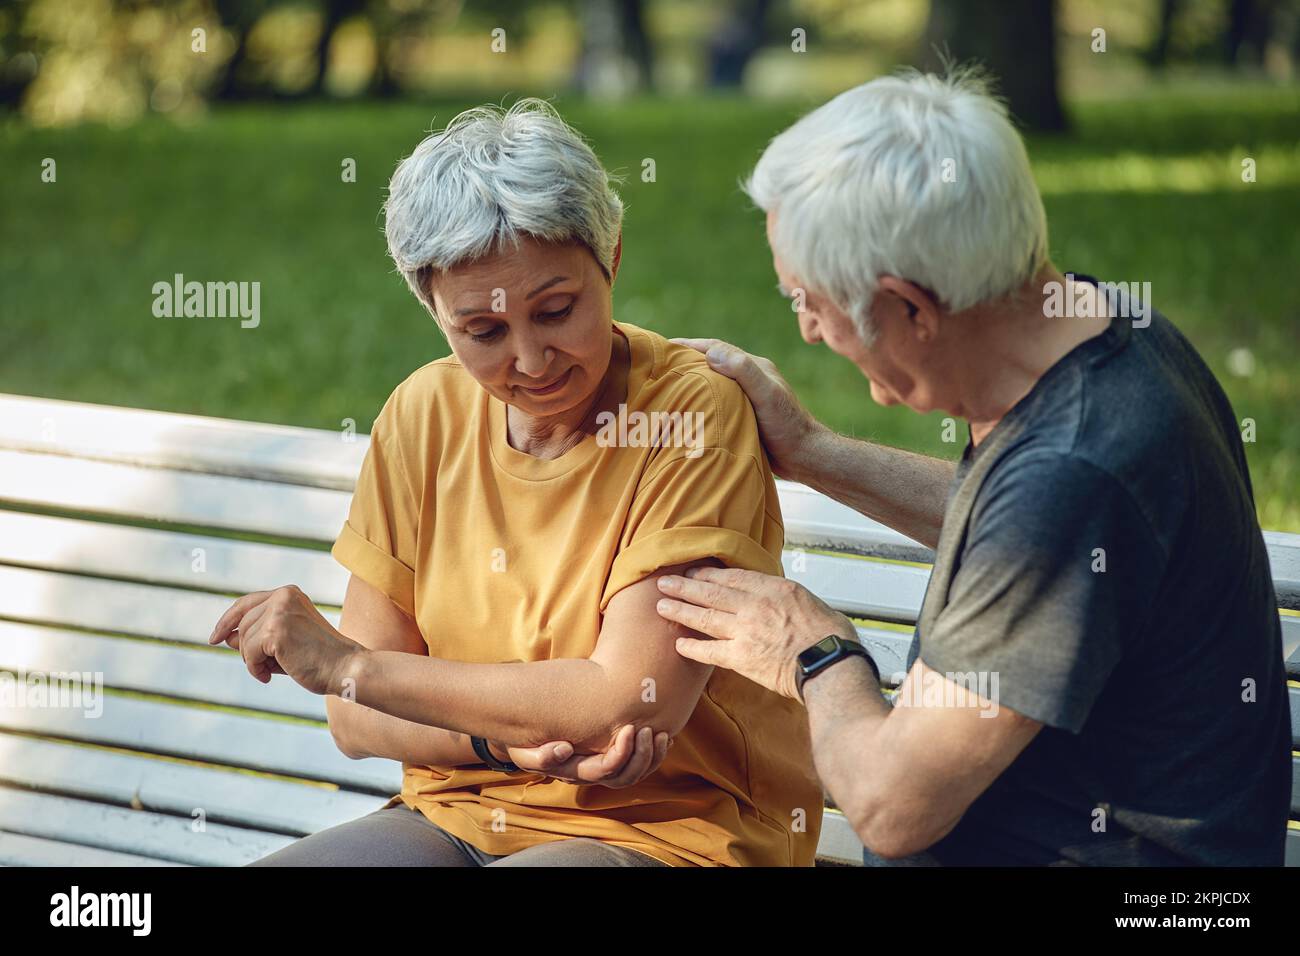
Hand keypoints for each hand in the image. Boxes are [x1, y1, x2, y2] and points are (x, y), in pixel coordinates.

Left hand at [209, 585, 361, 695]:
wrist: (345, 667)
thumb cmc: (318, 658)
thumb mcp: (283, 642)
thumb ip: (256, 636)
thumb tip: (225, 636)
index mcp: (289, 593)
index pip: (246, 603)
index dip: (228, 620)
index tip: (215, 637)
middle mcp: (283, 596)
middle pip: (242, 623)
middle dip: (243, 649)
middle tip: (260, 668)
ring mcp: (279, 611)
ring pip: (243, 639)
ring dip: (252, 661)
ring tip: (271, 671)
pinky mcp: (275, 630)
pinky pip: (248, 653)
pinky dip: (254, 668)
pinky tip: (269, 676)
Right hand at [492, 724, 670, 788]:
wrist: (525, 733)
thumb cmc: (525, 741)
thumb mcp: (523, 750)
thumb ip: (540, 755)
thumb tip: (564, 749)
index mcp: (576, 772)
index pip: (607, 771)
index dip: (622, 753)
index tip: (630, 728)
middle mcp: (592, 774)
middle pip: (627, 777)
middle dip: (643, 756)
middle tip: (650, 730)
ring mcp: (603, 766)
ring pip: (636, 772)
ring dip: (652, 756)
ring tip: (662, 734)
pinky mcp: (611, 754)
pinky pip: (638, 762)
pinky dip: (653, 752)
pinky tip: (664, 736)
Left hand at [655, 566, 856, 700]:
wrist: (830, 663)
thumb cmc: (829, 636)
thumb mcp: (810, 601)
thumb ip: (786, 597)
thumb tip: (779, 599)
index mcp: (773, 588)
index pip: (732, 577)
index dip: (709, 574)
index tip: (694, 571)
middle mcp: (754, 605)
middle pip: (711, 592)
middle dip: (685, 586)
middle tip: (665, 582)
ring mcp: (745, 631)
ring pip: (704, 617)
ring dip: (680, 610)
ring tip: (661, 605)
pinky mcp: (741, 658)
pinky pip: (709, 651)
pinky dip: (692, 647)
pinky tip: (678, 644)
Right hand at [670, 337, 823, 480]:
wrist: (804, 457)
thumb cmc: (788, 426)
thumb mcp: (766, 394)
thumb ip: (743, 371)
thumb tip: (710, 353)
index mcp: (753, 367)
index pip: (716, 348)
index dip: (688, 345)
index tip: (663, 347)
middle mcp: (748, 380)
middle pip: (711, 364)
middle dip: (685, 361)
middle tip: (656, 365)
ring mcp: (745, 398)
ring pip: (711, 384)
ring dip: (689, 382)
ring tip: (663, 386)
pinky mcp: (742, 417)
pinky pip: (714, 403)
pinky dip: (697, 402)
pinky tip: (683, 412)